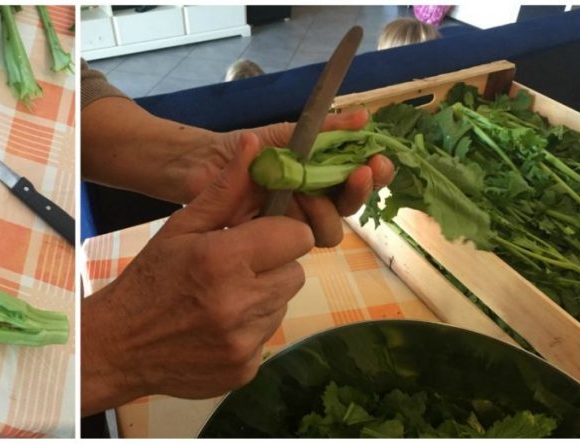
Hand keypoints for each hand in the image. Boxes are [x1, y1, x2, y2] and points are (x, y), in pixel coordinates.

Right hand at [81, 138, 312, 414]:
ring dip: (261, 298)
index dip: (279, 234)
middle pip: (296, 272)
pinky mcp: (246, 368)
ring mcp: (244, 340)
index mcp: (223, 259)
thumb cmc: (149, 280)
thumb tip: (256, 147)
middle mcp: (239, 302)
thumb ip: (225, 190)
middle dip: (271, 266)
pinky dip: (249, 330)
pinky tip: (217, 326)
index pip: (296, 236)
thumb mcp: (180, 228)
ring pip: (283, 305)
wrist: (118, 346)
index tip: (256, 238)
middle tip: (234, 269)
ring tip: (221, 298)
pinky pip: (268, 337)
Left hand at [167, 109, 394, 246]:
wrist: (202, 162)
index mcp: (320, 177)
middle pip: (348, 210)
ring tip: (306, 190)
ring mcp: (291, 223)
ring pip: (327, 232)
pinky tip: (288, 211)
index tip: (377, 162)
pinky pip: (292, 247)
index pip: (358, 182)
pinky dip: (294, 232)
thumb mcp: (286, 133)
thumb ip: (325, 129)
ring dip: (325, 212)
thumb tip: (363, 118)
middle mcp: (312, 203)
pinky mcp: (269, 241)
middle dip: (356, 193)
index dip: (373, 175)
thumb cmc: (244, 148)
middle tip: (358, 175)